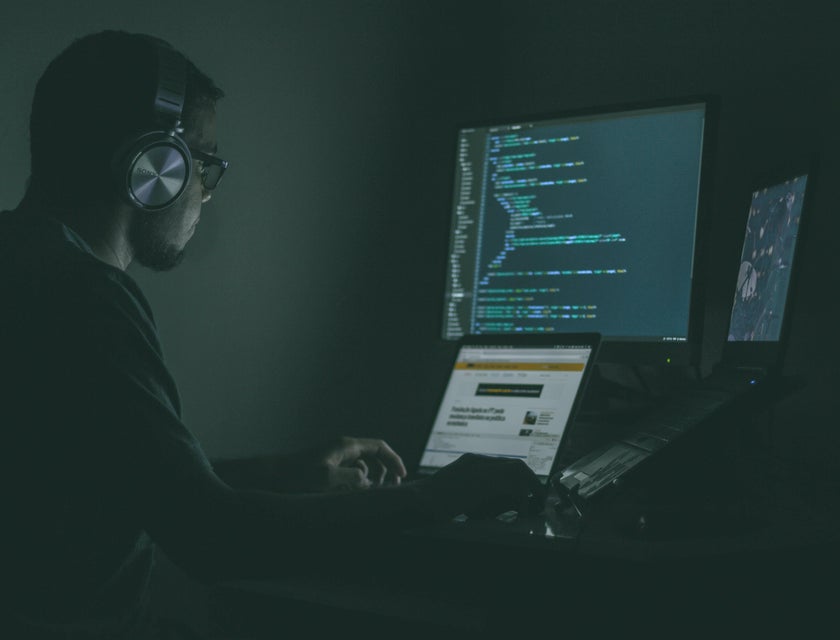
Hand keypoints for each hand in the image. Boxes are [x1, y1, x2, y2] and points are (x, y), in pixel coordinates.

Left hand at [303, 436, 407, 491]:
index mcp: (346, 446)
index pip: (379, 447)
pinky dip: (357, 481)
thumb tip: (367, 479)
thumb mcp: (326, 478)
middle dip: (385, 469)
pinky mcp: (329, 465)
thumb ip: (350, 477)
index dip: (393, 460)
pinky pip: (351, 471)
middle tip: (392, 486)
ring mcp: (335, 456)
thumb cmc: (297, 475)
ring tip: (372, 492)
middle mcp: (343, 448)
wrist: (274, 475)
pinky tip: (352, 493)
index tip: (402, 476)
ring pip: (363, 464)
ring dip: (371, 477)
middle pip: (374, 454)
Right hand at [415, 453, 543, 519]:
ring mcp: (480, 468)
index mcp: (472, 462)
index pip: (505, 464)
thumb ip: (480, 494)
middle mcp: (478, 461)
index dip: (521, 477)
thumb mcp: (460, 493)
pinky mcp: (482, 481)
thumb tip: (506, 505)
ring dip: (530, 486)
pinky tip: (521, 512)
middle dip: (531, 480)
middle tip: (539, 496)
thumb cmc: (435, 502)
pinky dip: (521, 499)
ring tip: (536, 502)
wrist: (419, 500)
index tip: (531, 489)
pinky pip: (512, 486)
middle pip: (515, 464)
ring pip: (517, 471)